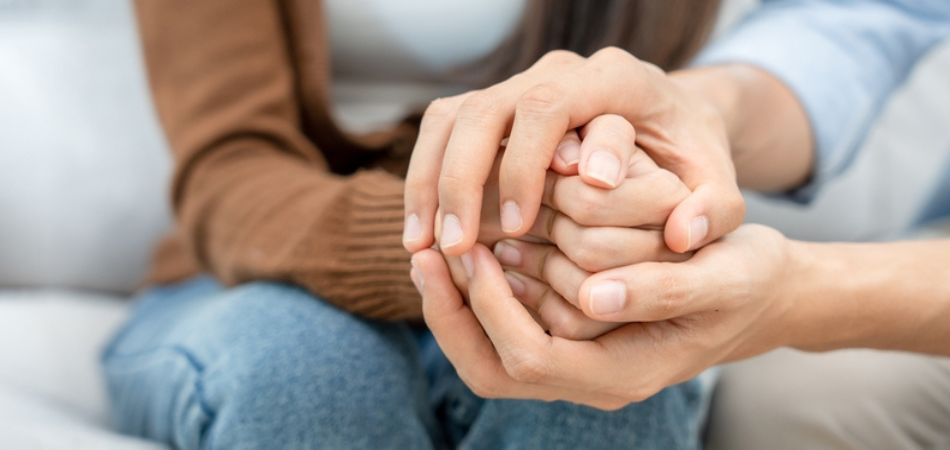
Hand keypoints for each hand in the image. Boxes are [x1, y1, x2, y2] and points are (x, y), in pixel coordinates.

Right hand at [404, 48, 744, 256]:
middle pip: (488, 109)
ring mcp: (519, 88)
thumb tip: (681, 234)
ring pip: (452, 119)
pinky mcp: (493, 111)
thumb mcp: (716, 178)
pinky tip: (420, 234)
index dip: (527, 163)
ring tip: (423, 247)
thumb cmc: (687, 153)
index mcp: (613, 78)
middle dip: (464, 179)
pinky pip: (442, 134)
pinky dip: (424, 181)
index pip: (552, 105)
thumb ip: (715, 206)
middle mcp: (559, 74)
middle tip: (457, 246)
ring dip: (431, 182)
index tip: (522, 226)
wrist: (667, 121)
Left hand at [414, 225, 793, 407]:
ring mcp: (578, 359)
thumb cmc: (747, 283)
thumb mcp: (723, 280)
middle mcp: (591, 378)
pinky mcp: (571, 335)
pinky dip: (484, 292)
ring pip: (491, 350)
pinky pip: (510, 323)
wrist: (762, 294)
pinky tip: (474, 247)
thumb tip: (594, 297)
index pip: (530, 359)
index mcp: (623, 373)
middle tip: (426, 254)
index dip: (491, 310)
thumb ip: (664, 291)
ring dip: (459, 302)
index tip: (472, 254)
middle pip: (493, 366)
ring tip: (434, 249)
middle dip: (453, 312)